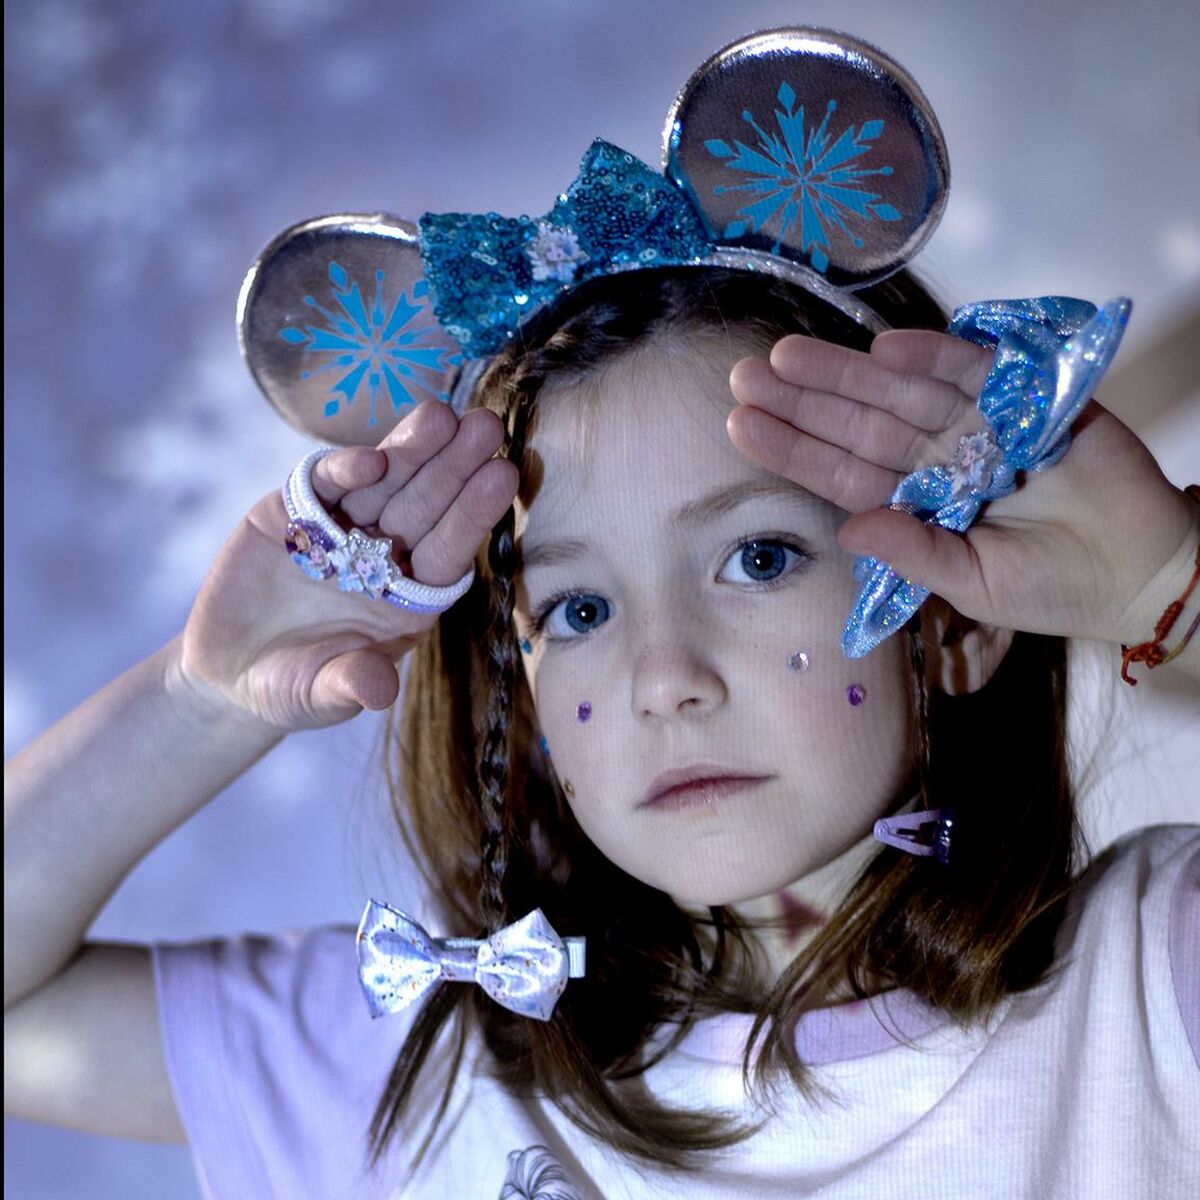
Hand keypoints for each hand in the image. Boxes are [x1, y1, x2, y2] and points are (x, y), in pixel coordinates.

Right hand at [176, 400, 517, 730]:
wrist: (229, 669)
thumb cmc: (292, 687)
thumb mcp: (317, 695)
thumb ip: (348, 685)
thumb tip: (379, 691)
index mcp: (408, 596)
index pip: (448, 551)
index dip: (472, 514)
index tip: (503, 476)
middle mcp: (383, 555)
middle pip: (426, 504)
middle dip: (455, 465)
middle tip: (489, 424)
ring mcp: (341, 527)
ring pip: (385, 481)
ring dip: (412, 449)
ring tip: (443, 416)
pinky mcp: (296, 510)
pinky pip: (327, 482)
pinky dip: (347, 468)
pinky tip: (372, 456)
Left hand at [727, 329, 1198, 645]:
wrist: (1138, 569)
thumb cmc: (1051, 587)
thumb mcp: (974, 584)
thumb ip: (914, 555)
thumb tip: (850, 528)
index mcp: (915, 502)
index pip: (841, 471)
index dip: (793, 447)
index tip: (740, 425)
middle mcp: (936, 458)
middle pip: (857, 423)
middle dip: (802, 400)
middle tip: (744, 375)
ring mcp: (977, 425)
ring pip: (899, 392)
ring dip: (845, 373)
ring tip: (788, 357)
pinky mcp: (1027, 400)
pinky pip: (972, 373)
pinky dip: (933, 358)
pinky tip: (884, 349)